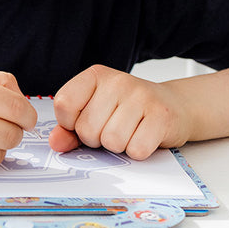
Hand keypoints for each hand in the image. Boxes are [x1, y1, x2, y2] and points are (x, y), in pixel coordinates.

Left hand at [48, 64, 190, 159]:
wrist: (173, 105)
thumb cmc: (127, 110)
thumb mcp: (94, 112)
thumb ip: (70, 128)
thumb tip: (55, 142)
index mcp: (95, 76)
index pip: (64, 104)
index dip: (69, 123)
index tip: (84, 121)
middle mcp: (117, 81)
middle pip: (87, 129)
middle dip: (96, 139)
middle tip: (112, 127)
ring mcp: (141, 96)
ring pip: (112, 141)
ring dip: (118, 146)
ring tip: (129, 131)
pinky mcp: (161, 116)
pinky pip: (136, 149)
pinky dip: (138, 151)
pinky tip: (143, 136)